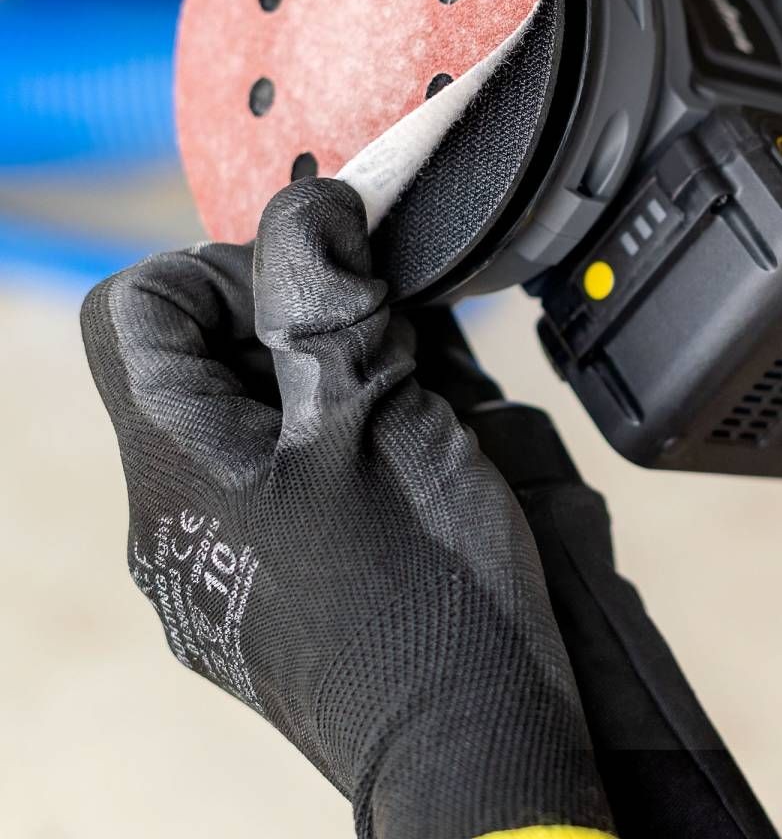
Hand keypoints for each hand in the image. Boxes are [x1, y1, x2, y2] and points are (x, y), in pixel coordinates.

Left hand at [81, 177, 612, 838]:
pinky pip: (273, 477)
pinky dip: (328, 440)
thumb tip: (306, 203)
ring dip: (321, 381)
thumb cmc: (428, 592)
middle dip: (292, 325)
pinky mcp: (262, 586)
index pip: (136, 306)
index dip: (227, 269)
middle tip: (384, 351)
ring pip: (244, 414)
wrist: (474, 749)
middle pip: (193, 358)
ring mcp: (215, 558)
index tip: (323, 297)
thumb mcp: (378, 418)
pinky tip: (399, 463)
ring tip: (405, 409)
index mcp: (175, 466)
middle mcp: (171, 515)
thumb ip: (326, 301)